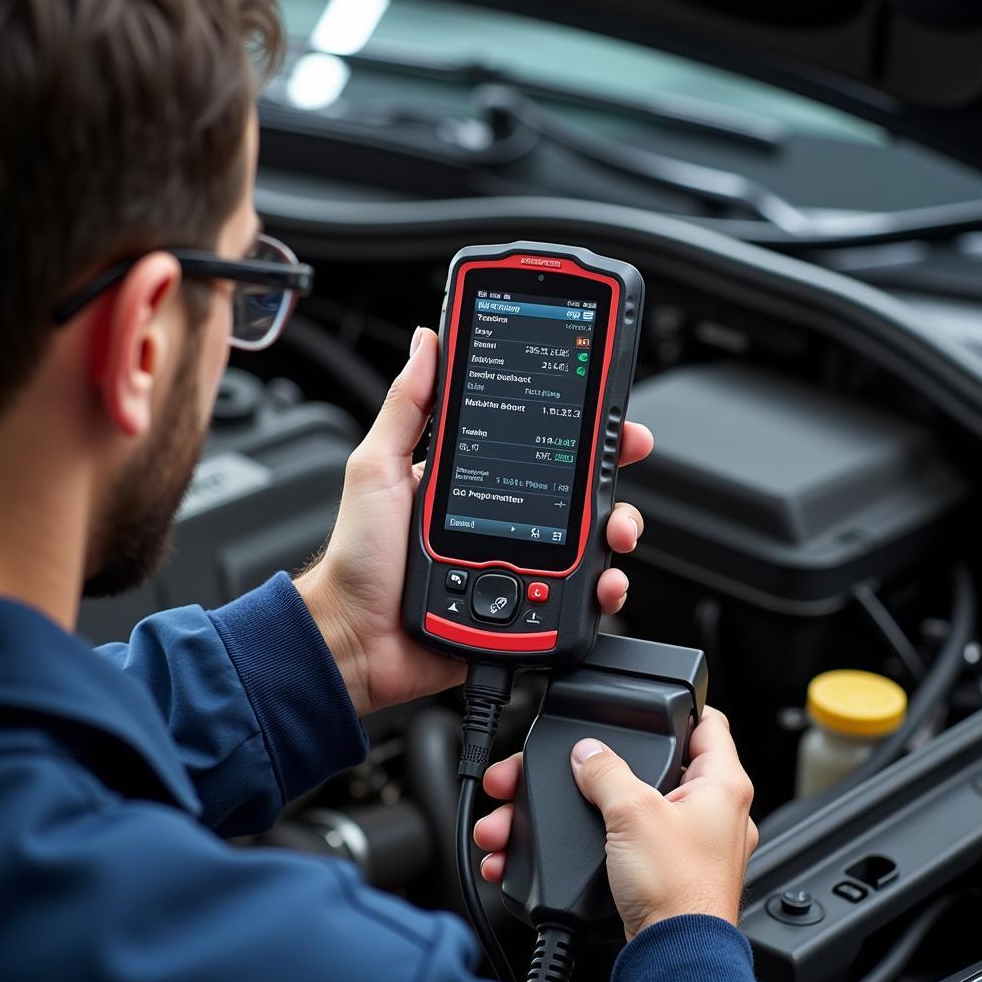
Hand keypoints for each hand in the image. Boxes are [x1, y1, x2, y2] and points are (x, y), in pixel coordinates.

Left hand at [294, 327, 654, 716]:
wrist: (355, 638)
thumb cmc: (359, 557)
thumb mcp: (377, 468)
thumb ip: (406, 407)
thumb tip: (429, 343)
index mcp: (475, 480)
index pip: (536, 440)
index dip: (576, 423)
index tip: (604, 406)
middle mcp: (504, 518)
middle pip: (577, 488)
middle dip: (613, 470)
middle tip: (626, 454)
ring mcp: (518, 562)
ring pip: (589, 540)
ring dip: (617, 528)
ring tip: (615, 531)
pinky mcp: (525, 606)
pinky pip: (577, 596)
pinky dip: (602, 589)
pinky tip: (601, 582)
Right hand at [474, 708, 758, 941]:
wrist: (673, 959)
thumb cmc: (677, 891)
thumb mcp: (633, 812)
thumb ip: (605, 771)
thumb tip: (587, 752)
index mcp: (722, 784)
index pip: (709, 722)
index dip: (679, 706)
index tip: (650, 701)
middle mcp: (713, 812)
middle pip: (653, 764)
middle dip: (598, 766)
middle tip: (565, 763)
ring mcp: (688, 843)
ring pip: (626, 806)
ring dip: (579, 807)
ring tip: (534, 808)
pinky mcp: (664, 872)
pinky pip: (619, 841)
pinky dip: (586, 839)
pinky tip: (548, 843)